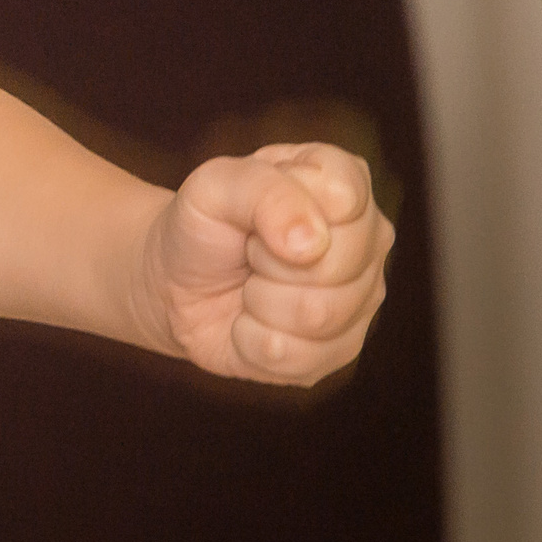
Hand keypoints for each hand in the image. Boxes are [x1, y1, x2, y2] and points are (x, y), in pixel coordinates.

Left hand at [137, 142, 393, 386]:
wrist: (174, 282)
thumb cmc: (203, 224)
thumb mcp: (214, 185)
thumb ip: (262, 191)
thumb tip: (311, 244)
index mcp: (344, 183)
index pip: (342, 198)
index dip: (280, 211)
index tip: (254, 212)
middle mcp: (368, 240)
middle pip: (333, 267)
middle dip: (267, 262)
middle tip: (249, 252)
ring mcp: (361, 298)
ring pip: (318, 316)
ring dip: (259, 301)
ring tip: (250, 283)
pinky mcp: (340, 351)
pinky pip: (297, 357)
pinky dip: (252, 340)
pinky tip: (249, 321)